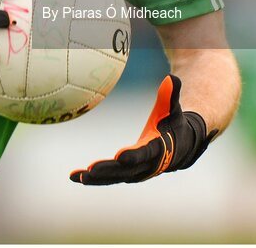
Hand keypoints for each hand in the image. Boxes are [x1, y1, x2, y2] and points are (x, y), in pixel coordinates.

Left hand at [69, 74, 216, 184]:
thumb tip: (171, 77)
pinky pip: (109, 177)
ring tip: (77, 176)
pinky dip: (93, 178)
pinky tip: (74, 176)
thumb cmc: (174, 123)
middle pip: (125, 170)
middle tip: (90, 169)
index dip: (133, 156)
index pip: (145, 153)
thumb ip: (171, 95)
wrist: (180, 146)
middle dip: (108, 171)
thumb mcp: (173, 109)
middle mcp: (147, 165)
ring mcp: (136, 172)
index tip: (119, 156)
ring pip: (114, 177)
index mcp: (158, 150)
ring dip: (96, 178)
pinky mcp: (127, 174)